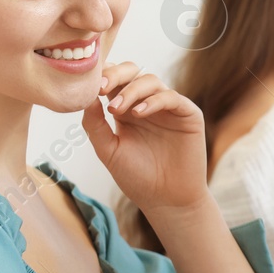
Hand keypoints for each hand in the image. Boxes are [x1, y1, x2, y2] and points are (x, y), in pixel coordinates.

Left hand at [82, 62, 207, 215]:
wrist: (166, 201)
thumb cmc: (137, 178)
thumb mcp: (108, 150)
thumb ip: (95, 125)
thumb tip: (85, 97)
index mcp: (126, 109)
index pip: (114, 80)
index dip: (103, 77)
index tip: (88, 87)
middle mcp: (147, 104)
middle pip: (132, 72)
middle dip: (116, 75)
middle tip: (102, 88)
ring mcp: (168, 108)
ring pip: (151, 81)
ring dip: (131, 91)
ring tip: (117, 110)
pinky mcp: (188, 115)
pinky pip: (171, 97)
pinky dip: (154, 101)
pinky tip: (139, 114)